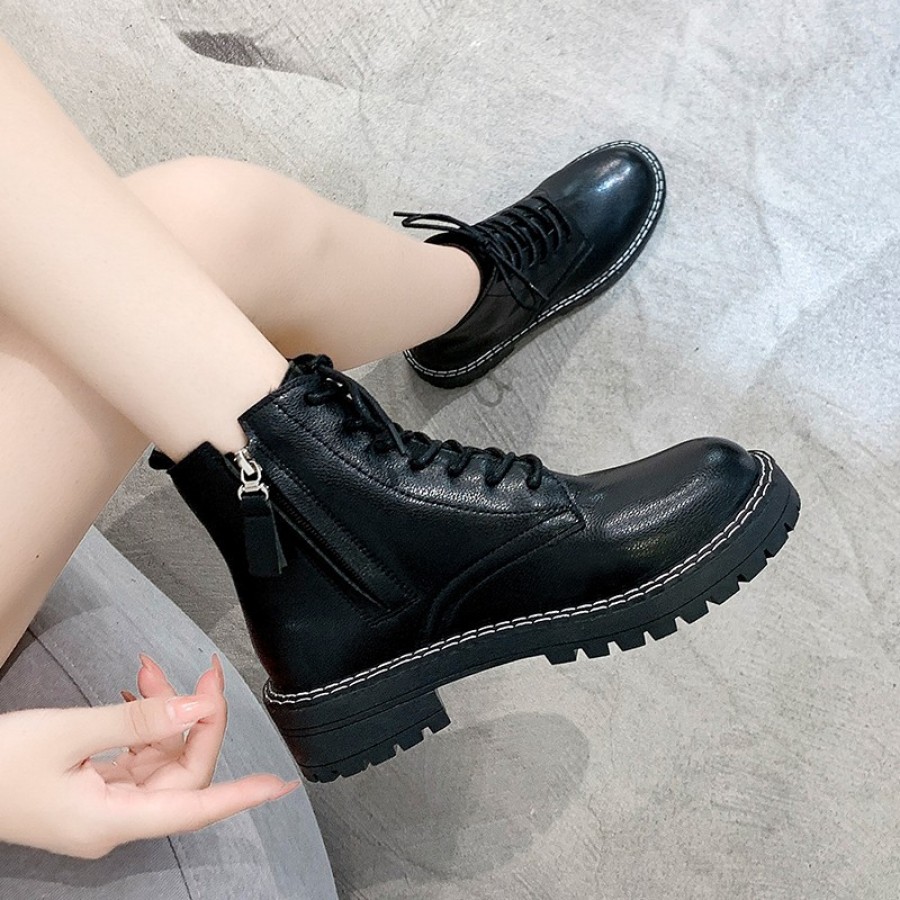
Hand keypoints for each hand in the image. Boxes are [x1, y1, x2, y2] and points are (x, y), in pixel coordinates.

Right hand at [0, 653, 298, 857]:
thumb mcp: (68, 733)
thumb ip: (138, 720)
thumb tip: (195, 707)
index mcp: (110, 820)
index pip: (194, 805)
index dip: (239, 794)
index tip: (277, 784)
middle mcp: (114, 821)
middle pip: (181, 771)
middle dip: (196, 717)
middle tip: (204, 671)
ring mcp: (103, 807)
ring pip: (159, 759)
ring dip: (165, 712)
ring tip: (148, 670)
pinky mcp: (93, 791)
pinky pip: (136, 758)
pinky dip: (142, 724)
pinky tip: (135, 693)